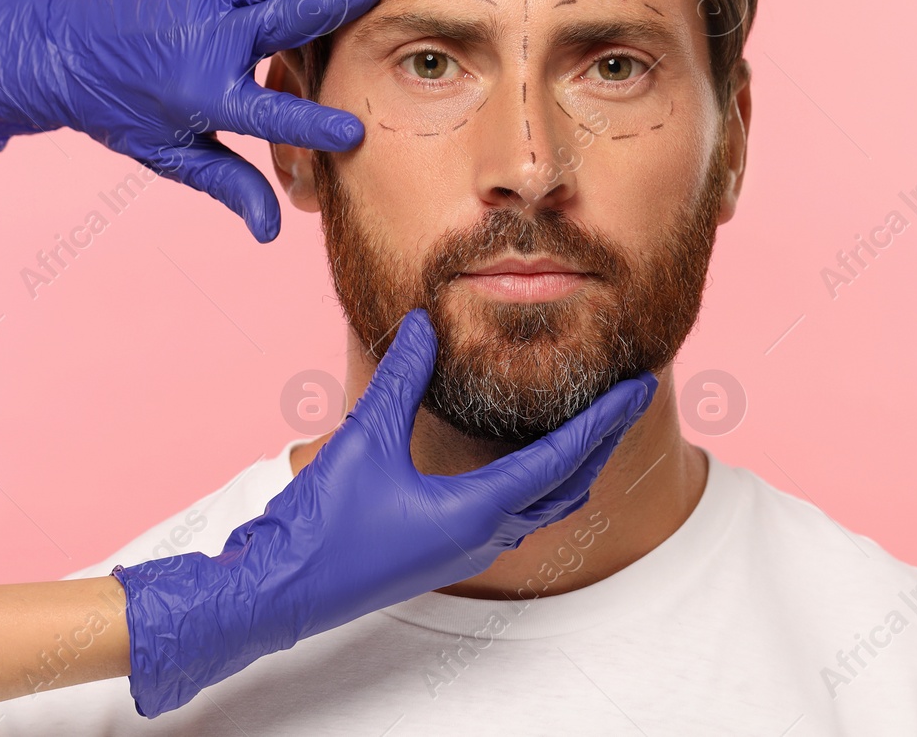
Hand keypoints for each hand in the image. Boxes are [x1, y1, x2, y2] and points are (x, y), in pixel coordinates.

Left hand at [0, 0, 383, 240]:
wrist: (64, 50)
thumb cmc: (124, 111)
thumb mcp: (173, 157)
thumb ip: (229, 187)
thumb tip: (271, 233)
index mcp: (208, 96)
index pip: (272, 117)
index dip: (314, 126)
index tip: (354, 134)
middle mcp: (211, 42)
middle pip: (288, 21)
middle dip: (337, 3)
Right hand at [112, 308, 656, 716]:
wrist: (279, 592)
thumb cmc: (323, 526)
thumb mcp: (364, 438)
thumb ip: (401, 378)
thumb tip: (422, 323)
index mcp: (477, 511)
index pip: (562, 458)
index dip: (603, 418)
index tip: (637, 386)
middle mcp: (484, 537)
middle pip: (568, 485)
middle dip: (603, 439)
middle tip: (629, 397)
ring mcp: (467, 551)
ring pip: (546, 508)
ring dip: (576, 466)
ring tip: (593, 426)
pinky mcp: (446, 554)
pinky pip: (517, 518)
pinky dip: (542, 485)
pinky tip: (530, 464)